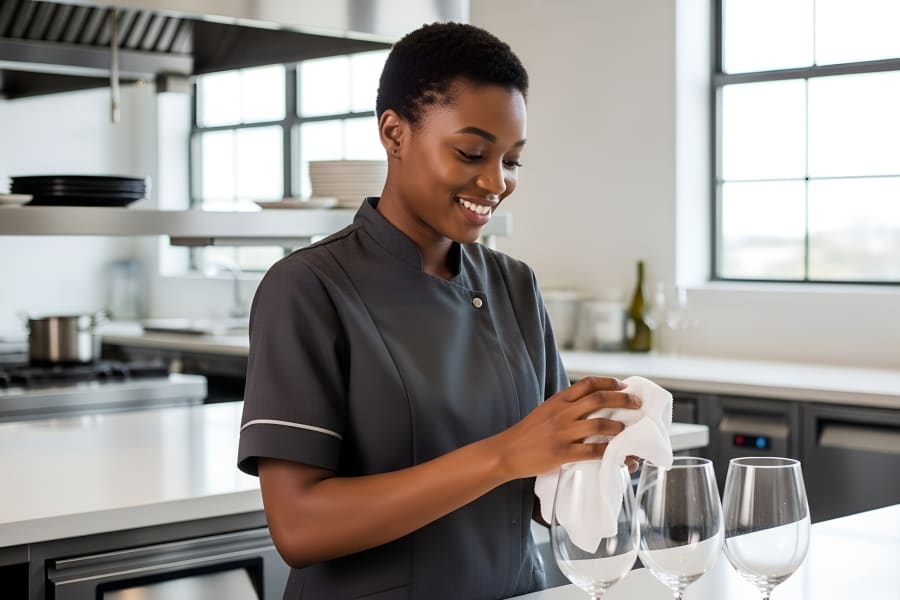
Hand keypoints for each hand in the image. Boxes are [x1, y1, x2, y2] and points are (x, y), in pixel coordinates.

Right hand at [488, 376, 642, 480]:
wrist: (506, 452)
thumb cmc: (527, 433)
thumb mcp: (545, 411)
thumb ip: (565, 406)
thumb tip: (590, 404)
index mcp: (558, 400)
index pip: (588, 383)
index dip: (610, 382)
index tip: (624, 386)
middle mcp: (562, 413)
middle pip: (600, 399)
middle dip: (623, 400)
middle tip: (637, 404)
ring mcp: (563, 433)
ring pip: (600, 425)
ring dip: (620, 428)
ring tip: (629, 432)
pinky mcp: (563, 453)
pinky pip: (595, 452)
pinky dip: (613, 455)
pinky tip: (624, 459)